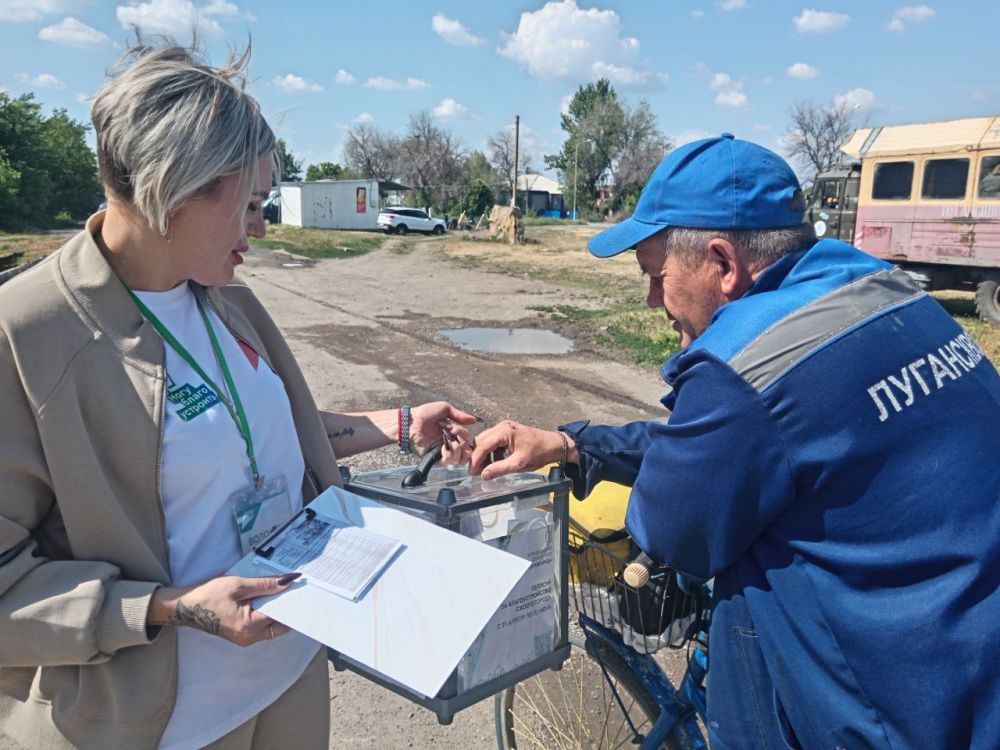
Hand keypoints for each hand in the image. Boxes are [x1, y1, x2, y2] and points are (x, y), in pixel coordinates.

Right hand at [147, 573, 299, 646]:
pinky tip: (270, 598)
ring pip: (272, 627)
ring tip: (285, 592)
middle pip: (279, 625)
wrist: (185, 607)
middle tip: (298, 590)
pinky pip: (262, 626)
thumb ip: (265, 585)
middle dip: (289, 608)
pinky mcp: (241, 635)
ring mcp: (246, 639)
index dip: (292, 602)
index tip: (304, 590)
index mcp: (250, 626)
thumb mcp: (238, 585)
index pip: (281, 615)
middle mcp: (250, 637)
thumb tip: (288, 581)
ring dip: (278, 610)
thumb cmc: (209, 595)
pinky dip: (268, 613)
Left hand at [409, 401, 478, 455]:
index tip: (456, 429)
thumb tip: (474, 420)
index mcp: (453, 432)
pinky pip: (448, 462)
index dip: (467, 437)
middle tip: (456, 437)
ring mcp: (443, 452)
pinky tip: (443, 448)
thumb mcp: (444, 409)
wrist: (410, 423)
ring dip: (457, 450)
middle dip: (465, 445)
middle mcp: (450, 443)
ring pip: (459, 459)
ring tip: (448, 442)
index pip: (468, 440)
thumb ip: (460, 415)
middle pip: (467, 452)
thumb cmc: (424, 414)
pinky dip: (449, 455)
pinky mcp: (435, 459)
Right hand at [468, 421, 571, 479]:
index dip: (475, 459)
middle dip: (477, 457)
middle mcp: (502, 426)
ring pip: (486, 442)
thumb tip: (483, 475)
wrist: (554, 445)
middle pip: (481, 441)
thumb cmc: (539, 453)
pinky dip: (492, 453)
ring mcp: (505, 428)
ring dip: (484, 455)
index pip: (483, 445)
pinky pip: (494, 442)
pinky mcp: (508, 432)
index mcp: (504, 431)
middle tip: (475, 472)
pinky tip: (497, 463)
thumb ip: (500, 468)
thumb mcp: (519, 464)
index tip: (471, 472)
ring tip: (486, 469)